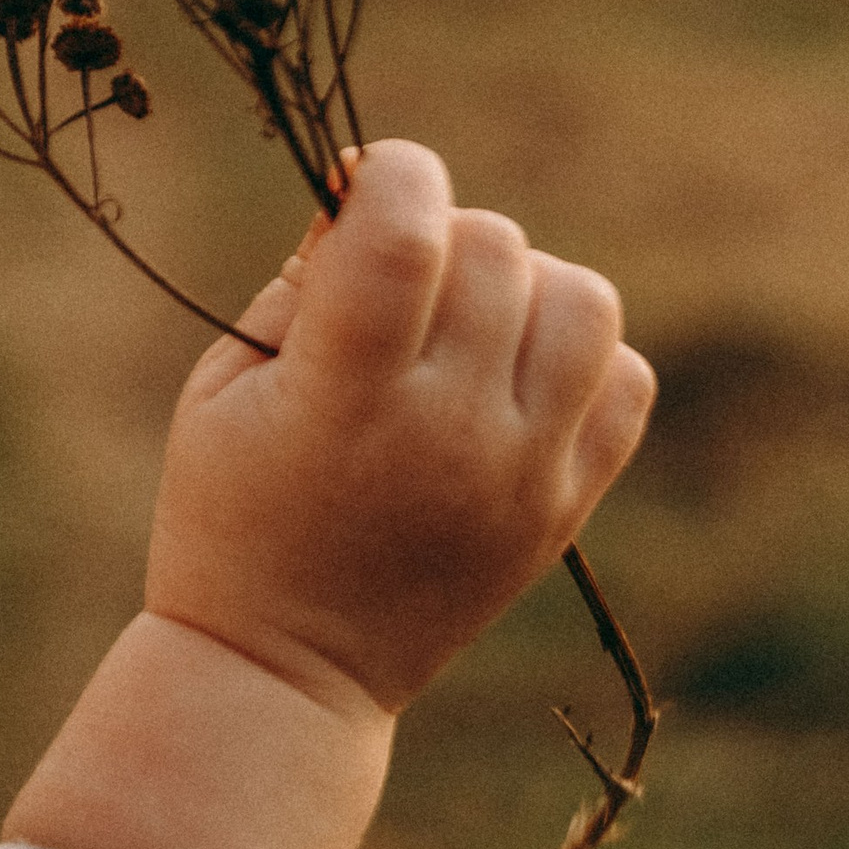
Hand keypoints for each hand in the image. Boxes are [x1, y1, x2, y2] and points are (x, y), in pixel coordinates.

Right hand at [145, 140, 653, 717]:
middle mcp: (448, 432)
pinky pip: (625, 380)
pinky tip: (511, 381)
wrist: (286, 675)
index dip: (391, 173)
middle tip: (394, 289)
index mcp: (344, 400)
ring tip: (467, 327)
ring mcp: (522, 473)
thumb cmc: (233, 516)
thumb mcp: (223, 389)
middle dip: (442, 236)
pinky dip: (579, 358)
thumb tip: (371, 196)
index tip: (364, 186)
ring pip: (582, 300)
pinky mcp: (565, 507)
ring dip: (525, 285)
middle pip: (496, 248)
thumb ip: (299, 282)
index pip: (406, 231)